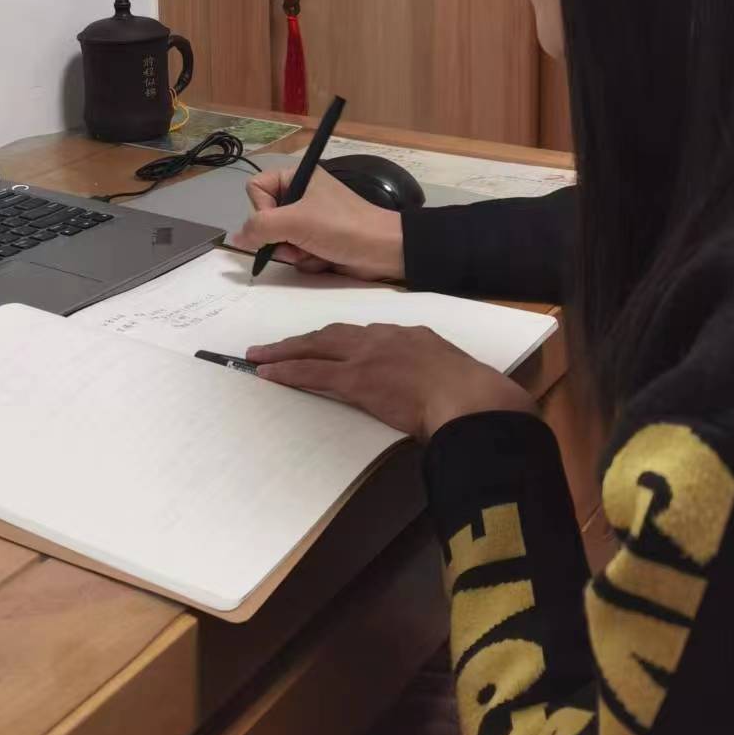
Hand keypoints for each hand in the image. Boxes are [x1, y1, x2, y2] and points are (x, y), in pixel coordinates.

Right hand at [229, 166, 403, 281]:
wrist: (383, 250)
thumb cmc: (340, 226)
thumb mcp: (296, 222)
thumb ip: (261, 228)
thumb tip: (236, 238)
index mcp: (296, 177)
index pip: (256, 189)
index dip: (261, 209)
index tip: (278, 222)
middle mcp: (300, 195)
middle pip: (266, 218)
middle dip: (279, 237)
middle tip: (296, 242)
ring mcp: (309, 219)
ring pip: (279, 240)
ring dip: (293, 251)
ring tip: (313, 252)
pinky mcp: (318, 240)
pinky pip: (295, 252)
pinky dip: (306, 259)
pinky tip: (322, 259)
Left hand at [246, 322, 537, 442]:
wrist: (471, 400)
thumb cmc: (472, 396)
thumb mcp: (452, 372)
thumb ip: (432, 373)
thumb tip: (428, 386)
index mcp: (410, 336)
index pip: (365, 335)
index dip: (340, 342)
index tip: (326, 346)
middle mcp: (384, 338)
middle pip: (333, 334)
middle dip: (303, 341)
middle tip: (275, 346)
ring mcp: (368, 357)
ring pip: (316, 348)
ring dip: (286, 352)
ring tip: (260, 357)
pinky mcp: (356, 379)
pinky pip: (312, 373)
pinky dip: (287, 372)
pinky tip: (267, 374)